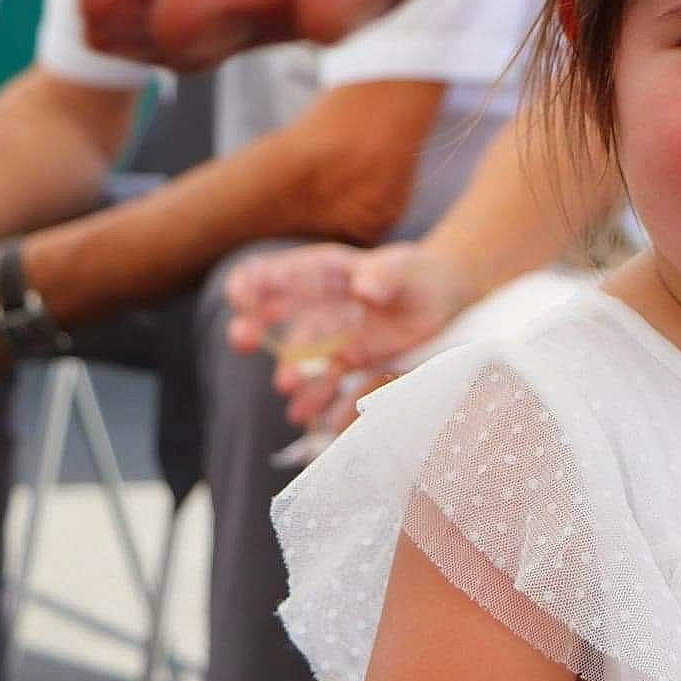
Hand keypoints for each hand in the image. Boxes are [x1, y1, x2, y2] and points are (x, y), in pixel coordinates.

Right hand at [226, 241, 473, 424]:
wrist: (439, 297)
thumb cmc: (415, 273)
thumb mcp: (403, 269)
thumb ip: (383, 276)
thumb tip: (364, 288)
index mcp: (324, 270)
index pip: (280, 272)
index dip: (255, 281)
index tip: (240, 295)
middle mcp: (318, 302)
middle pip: (276, 314)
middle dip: (254, 325)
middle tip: (243, 339)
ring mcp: (330, 333)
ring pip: (298, 352)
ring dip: (288, 367)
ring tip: (287, 384)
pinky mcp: (346, 358)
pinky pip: (323, 378)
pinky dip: (313, 395)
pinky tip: (303, 412)